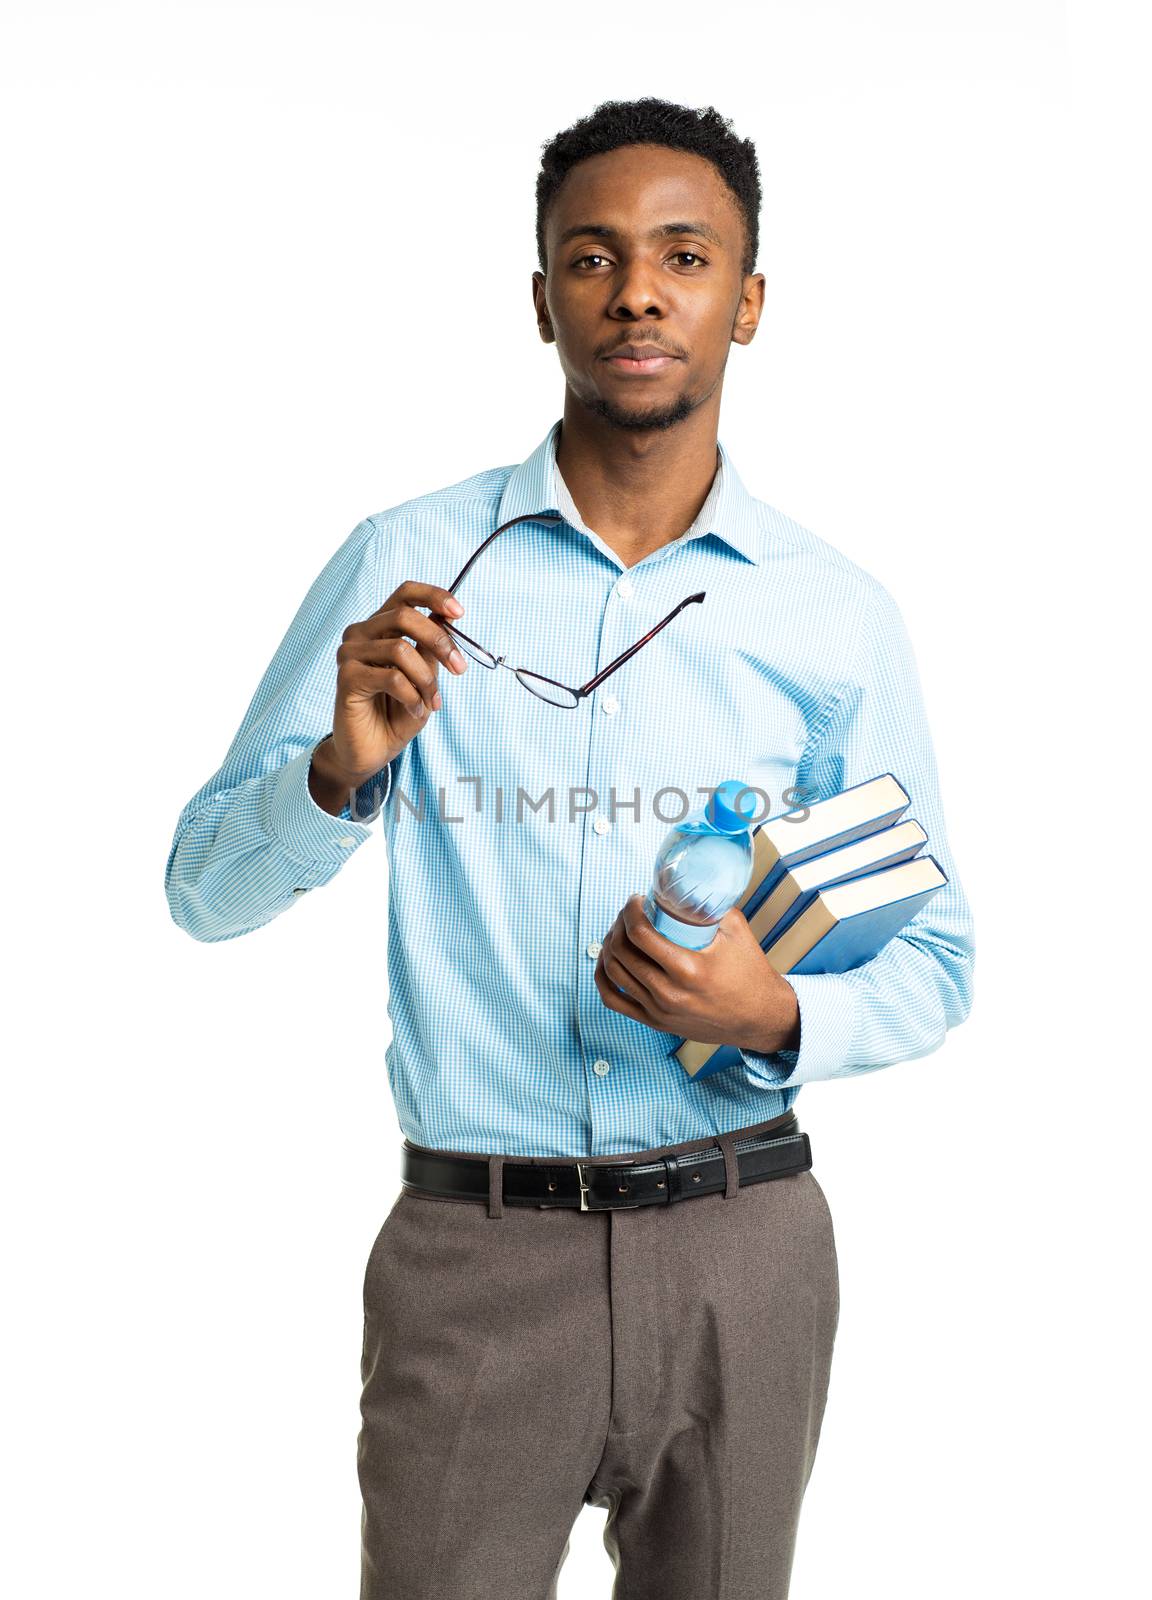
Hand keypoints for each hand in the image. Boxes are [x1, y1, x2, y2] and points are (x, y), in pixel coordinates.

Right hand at [326, 581, 470, 783]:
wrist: (373, 751)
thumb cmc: (398, 712)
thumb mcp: (424, 677)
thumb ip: (430, 648)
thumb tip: (447, 618)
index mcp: (381, 626)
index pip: (405, 594)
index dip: (433, 596)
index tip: (459, 613)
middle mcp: (361, 633)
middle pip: (404, 616)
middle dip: (439, 642)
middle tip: (459, 668)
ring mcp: (350, 654)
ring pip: (400, 649)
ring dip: (426, 679)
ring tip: (432, 701)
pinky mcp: (346, 678)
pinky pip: (391, 678)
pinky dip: (412, 696)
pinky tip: (415, 710)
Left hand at [593, 893, 800, 1053]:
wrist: (760, 1018)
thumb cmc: (750, 973)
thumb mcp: (736, 931)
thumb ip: (711, 905)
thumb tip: (686, 882)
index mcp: (689, 969)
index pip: (640, 934)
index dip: (630, 910)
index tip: (636, 900)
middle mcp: (669, 993)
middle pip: (621, 951)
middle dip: (619, 923)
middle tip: (629, 913)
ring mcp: (659, 1011)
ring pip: (613, 972)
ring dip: (610, 946)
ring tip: (620, 932)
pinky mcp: (655, 1023)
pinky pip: (613, 1001)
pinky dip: (603, 978)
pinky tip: (609, 960)